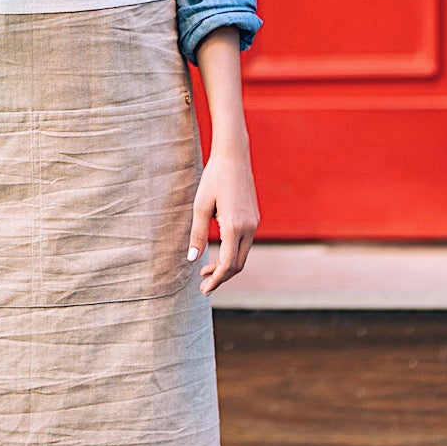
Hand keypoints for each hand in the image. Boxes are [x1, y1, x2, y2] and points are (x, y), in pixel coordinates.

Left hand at [186, 140, 259, 295]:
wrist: (234, 156)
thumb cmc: (213, 178)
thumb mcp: (200, 205)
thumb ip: (198, 234)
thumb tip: (192, 259)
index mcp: (235, 226)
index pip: (228, 265)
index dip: (216, 280)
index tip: (204, 290)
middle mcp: (249, 228)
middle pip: (238, 265)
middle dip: (221, 277)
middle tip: (203, 284)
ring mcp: (254, 223)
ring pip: (243, 255)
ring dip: (227, 266)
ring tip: (206, 270)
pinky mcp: (254, 218)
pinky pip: (245, 243)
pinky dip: (233, 253)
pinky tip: (219, 252)